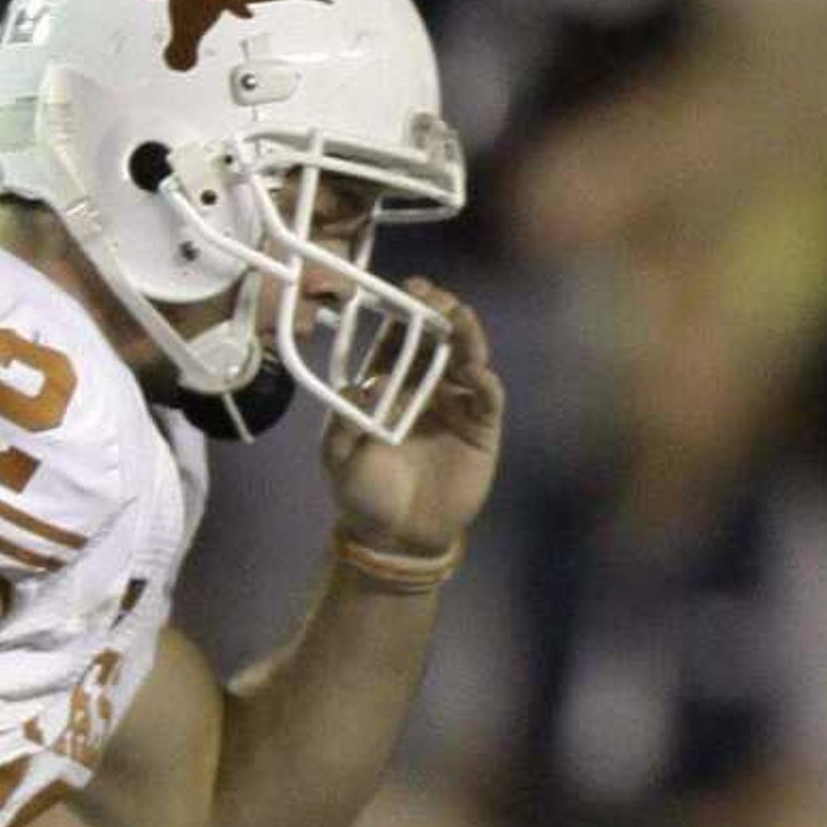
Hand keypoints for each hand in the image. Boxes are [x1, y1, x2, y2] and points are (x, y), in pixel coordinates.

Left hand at [321, 279, 503, 557]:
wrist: (395, 536)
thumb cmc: (362, 493)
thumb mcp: (338, 456)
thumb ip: (342, 421)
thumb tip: (356, 387)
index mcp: (388, 384)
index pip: (397, 336)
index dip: (401, 311)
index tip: (402, 290)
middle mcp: (425, 386)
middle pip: (437, 337)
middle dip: (438, 312)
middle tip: (433, 296)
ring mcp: (456, 404)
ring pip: (467, 358)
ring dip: (465, 335)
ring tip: (458, 318)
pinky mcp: (481, 429)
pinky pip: (488, 398)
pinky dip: (484, 382)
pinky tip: (475, 371)